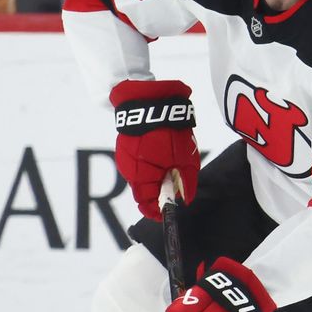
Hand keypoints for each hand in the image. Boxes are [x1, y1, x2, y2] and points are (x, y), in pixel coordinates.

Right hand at [110, 80, 199, 219]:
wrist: (150, 99)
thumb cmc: (169, 129)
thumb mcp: (185, 158)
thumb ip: (186, 181)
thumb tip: (185, 199)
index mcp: (142, 175)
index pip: (147, 204)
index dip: (158, 211)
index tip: (169, 212)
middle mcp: (129, 169)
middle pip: (144, 190)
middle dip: (160, 190)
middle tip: (176, 181)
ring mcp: (125, 157)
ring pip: (142, 176)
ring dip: (156, 175)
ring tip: (171, 160)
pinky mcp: (125, 146)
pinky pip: (138, 163)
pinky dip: (150, 163)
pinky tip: (161, 151)